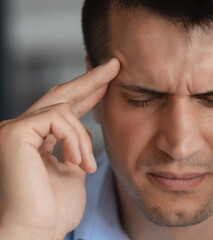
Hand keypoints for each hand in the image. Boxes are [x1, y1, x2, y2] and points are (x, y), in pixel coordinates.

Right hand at [0, 59, 119, 238]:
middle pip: (60, 93)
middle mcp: (22, 129)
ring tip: (86, 165)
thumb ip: (76, 148)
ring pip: (63, 108)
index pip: (65, 107)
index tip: (108, 82)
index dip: (88, 93)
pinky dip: (75, 139)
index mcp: (37, 138)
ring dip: (84, 138)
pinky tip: (77, 163)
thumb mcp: (74, 170)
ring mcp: (15, 128)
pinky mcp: (14, 132)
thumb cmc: (54, 210)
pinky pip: (58, 118)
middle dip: (90, 79)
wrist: (38, 232)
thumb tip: (86, 133)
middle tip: (114, 65)